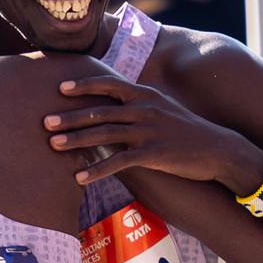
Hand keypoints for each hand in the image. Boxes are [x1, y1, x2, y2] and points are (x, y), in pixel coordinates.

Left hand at [43, 76, 262, 191]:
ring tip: (53, 144)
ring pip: (105, 134)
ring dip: (76, 140)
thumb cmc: (186, 130)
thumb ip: (139, 103)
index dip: (84, 85)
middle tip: (44, 120)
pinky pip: (119, 162)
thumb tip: (115, 102)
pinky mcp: (154, 154)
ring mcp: (149, 131)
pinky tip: (80, 177)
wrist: (218, 149)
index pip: (109, 84)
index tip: (60, 88)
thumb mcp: (163, 108)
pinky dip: (97, 170)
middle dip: (70, 116)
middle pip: (100, 110)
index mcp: (145, 95)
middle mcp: (145, 109)